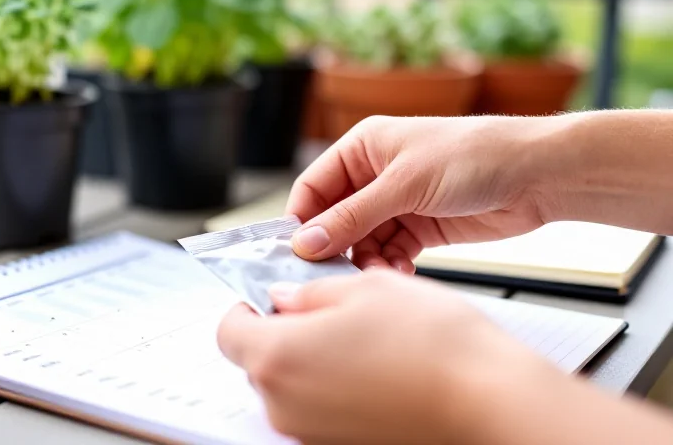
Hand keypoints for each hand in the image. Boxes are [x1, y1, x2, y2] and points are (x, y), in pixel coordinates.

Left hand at [216, 270, 560, 444]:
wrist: (489, 402)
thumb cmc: (434, 346)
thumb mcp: (365, 287)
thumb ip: (310, 292)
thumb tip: (287, 298)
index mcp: (277, 357)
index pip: (229, 331)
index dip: (248, 306)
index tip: (272, 295)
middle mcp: (284, 405)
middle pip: (259, 362)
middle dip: (283, 333)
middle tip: (325, 311)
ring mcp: (312, 433)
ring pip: (291, 388)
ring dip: (311, 362)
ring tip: (362, 340)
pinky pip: (320, 412)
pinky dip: (335, 391)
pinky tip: (376, 371)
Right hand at [286, 115, 557, 272]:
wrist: (538, 176)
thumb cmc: (475, 155)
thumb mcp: (404, 185)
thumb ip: (352, 217)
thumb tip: (306, 241)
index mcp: (362, 147)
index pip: (313, 188)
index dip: (302, 221)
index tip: (297, 254)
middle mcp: (375, 174)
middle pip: (335, 219)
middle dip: (335, 247)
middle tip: (336, 274)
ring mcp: (398, 202)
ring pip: (362, 241)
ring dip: (365, 261)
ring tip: (376, 274)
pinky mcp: (421, 227)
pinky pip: (390, 252)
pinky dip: (390, 265)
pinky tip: (400, 271)